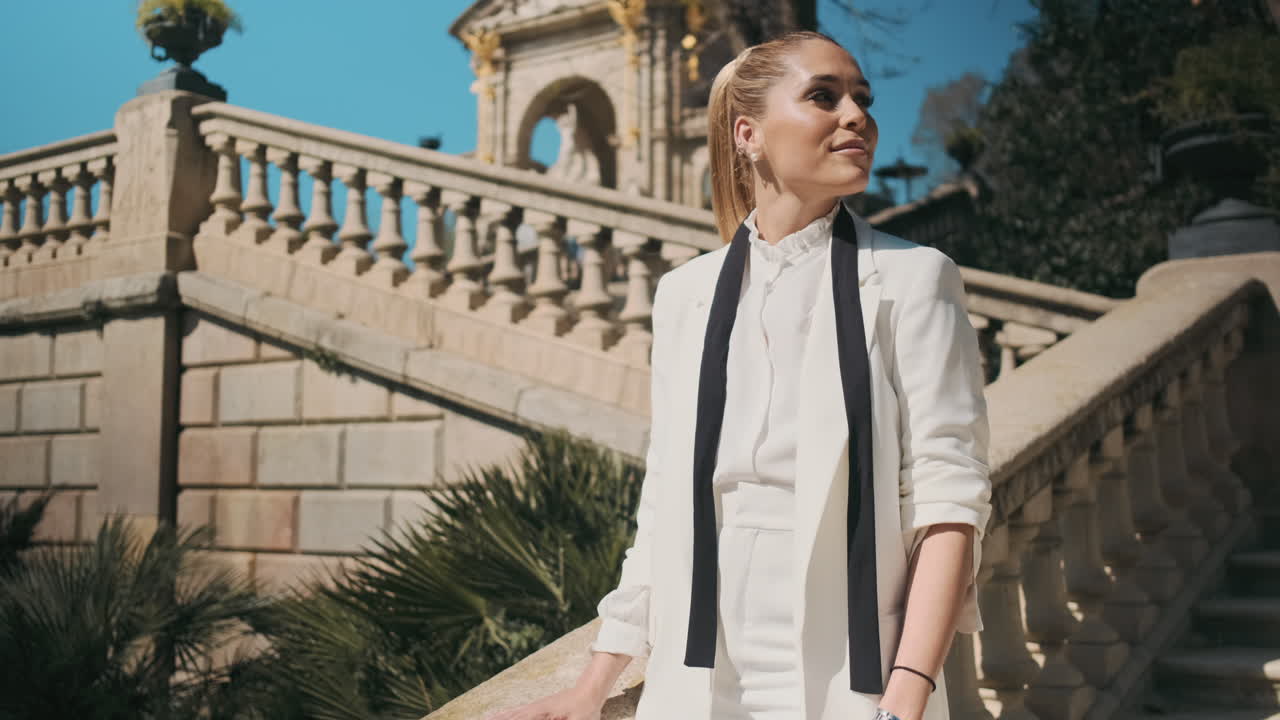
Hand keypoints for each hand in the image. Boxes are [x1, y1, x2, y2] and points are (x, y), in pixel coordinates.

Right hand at [485, 684, 603, 719]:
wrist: (590, 691)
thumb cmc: (586, 708)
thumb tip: (550, 719)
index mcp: (543, 711)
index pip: (520, 718)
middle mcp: (536, 708)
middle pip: (512, 716)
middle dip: (498, 719)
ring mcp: (536, 707)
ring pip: (513, 714)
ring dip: (499, 717)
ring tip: (485, 718)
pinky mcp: (539, 708)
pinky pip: (518, 712)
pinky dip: (506, 714)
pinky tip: (499, 715)